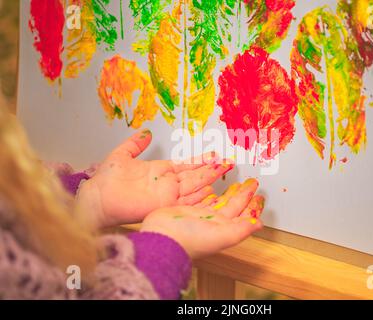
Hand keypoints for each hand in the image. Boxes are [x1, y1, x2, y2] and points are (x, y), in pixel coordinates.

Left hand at [77, 130, 232, 227]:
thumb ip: (135, 144)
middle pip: (195, 174)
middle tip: (228, 161)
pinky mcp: (164, 204)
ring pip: (194, 185)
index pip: (186, 164)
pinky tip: (211, 191)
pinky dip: (199, 197)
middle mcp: (167, 183)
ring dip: (209, 178)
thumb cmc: (107, 180)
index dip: (201, 159)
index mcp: (160, 171)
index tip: (215, 154)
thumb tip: (145, 132)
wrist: (98, 197)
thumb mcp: (122, 154)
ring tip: (224, 170)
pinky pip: (186, 200)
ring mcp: (167, 194)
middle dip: (212, 167)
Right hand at [140, 179, 264, 258]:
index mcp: (224, 230)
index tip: (261, 197)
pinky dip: (210, 193)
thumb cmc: (189, 240)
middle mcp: (213, 224)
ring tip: (236, 182)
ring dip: (229, 192)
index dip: (253, 207)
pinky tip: (212, 188)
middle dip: (243, 195)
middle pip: (234, 207)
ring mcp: (200, 216)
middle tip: (251, 184)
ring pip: (220, 201)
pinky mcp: (186, 209)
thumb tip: (260, 225)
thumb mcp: (221, 235)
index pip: (244, 216)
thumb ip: (241, 229)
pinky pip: (203, 199)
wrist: (161, 237)